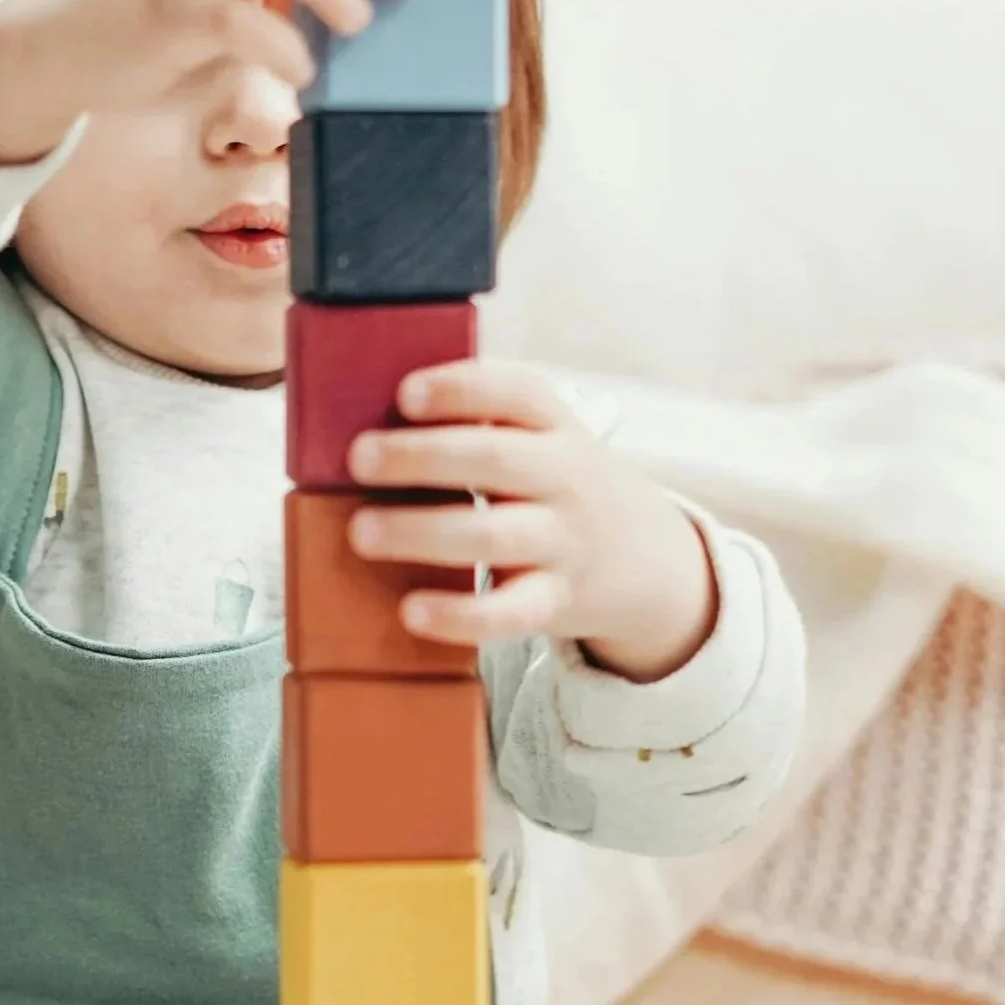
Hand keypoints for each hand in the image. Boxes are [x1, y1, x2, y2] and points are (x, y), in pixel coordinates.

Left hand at [347, 361, 719, 680]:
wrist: (646, 559)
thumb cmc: (560, 489)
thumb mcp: (544, 442)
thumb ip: (481, 424)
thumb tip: (369, 412)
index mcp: (556, 427)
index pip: (517, 393)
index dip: (461, 389)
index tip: (405, 393)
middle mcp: (565, 479)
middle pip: (497, 459)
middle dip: (423, 456)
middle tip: (358, 458)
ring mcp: (564, 542)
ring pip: (495, 534)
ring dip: (422, 531)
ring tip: (361, 532)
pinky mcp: (555, 601)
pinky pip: (510, 612)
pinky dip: (460, 616)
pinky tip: (412, 611)